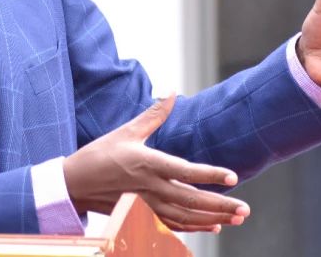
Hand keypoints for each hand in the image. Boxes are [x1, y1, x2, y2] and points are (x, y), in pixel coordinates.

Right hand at [62, 94, 249, 232]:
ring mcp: (146, 205)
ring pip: (185, 217)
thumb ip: (154, 114)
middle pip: (191, 201)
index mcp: (147, 163)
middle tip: (245, 209)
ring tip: (235, 217)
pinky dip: (195, 227)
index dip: (210, 174)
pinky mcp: (142, 215)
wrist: (75, 183)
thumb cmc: (100, 154)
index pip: (184, 171)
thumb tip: (172, 92)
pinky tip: (212, 225)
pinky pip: (173, 225)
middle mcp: (149, 187)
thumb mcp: (127, 131)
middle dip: (220, 205)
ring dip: (212, 219)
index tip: (232, 177)